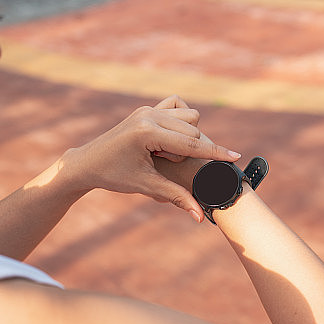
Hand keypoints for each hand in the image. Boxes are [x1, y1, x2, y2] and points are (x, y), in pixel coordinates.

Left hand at [64, 96, 239, 222]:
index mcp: (147, 133)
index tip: (235, 158)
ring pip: (189, 117)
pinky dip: (181, 122)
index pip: (190, 144)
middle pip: (193, 131)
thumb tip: (200, 216)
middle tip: (168, 165)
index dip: (214, 154)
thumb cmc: (114, 176)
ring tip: (163, 155)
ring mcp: (148, 108)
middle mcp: (149, 115)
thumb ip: (176, 197)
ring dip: (187, 137)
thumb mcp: (146, 186)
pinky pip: (178, 107)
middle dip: (193, 151)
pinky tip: (168, 140)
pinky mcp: (147, 108)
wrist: (88, 162)